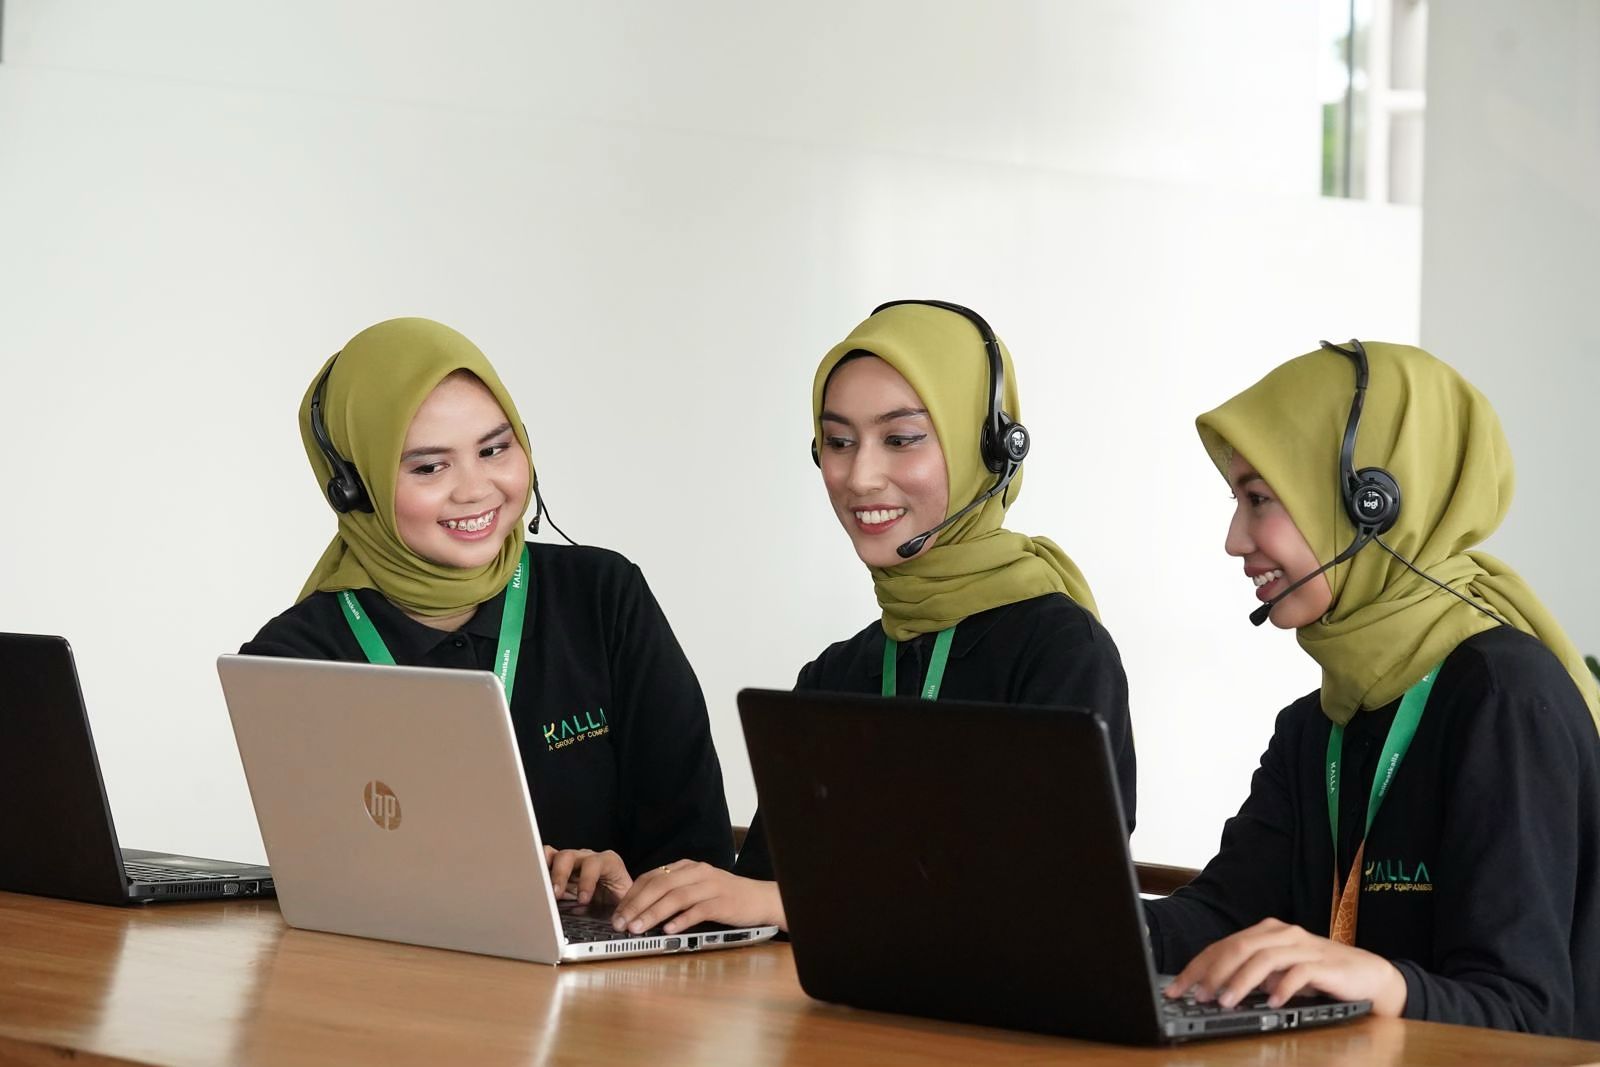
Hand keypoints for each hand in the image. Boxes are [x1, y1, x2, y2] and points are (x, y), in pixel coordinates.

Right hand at [543, 846, 632, 905]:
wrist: (615, 901)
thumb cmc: (620, 901)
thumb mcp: (623, 906)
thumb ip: (620, 911)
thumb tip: (619, 925)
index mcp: (609, 863)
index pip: (595, 864)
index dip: (587, 880)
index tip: (583, 899)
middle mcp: (588, 858)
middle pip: (569, 856)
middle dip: (560, 875)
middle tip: (556, 895)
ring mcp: (572, 862)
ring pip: (555, 857)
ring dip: (546, 873)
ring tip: (542, 890)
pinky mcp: (559, 868)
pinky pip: (546, 859)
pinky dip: (539, 869)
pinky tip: (536, 883)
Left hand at [610, 860, 785, 934]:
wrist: (760, 898)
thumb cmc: (725, 896)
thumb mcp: (697, 887)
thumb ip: (674, 892)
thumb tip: (641, 909)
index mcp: (687, 867)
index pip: (652, 877)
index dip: (632, 895)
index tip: (617, 912)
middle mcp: (697, 872)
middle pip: (660, 885)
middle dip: (636, 905)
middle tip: (621, 923)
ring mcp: (710, 886)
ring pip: (676, 897)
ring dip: (653, 913)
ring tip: (638, 928)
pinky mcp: (722, 902)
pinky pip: (698, 910)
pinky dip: (681, 920)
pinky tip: (668, 930)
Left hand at [1164, 918, 1407, 1016]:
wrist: (1369, 975)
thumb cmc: (1319, 976)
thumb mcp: (1278, 974)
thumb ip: (1252, 976)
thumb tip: (1212, 991)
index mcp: (1266, 933)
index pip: (1223, 946)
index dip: (1197, 967)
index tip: (1177, 989)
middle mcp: (1282, 934)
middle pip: (1238, 947)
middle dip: (1213, 972)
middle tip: (1197, 996)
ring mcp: (1304, 947)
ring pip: (1263, 959)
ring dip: (1241, 982)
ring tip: (1226, 1003)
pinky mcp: (1325, 964)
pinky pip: (1298, 973)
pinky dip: (1282, 988)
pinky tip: (1272, 1003)